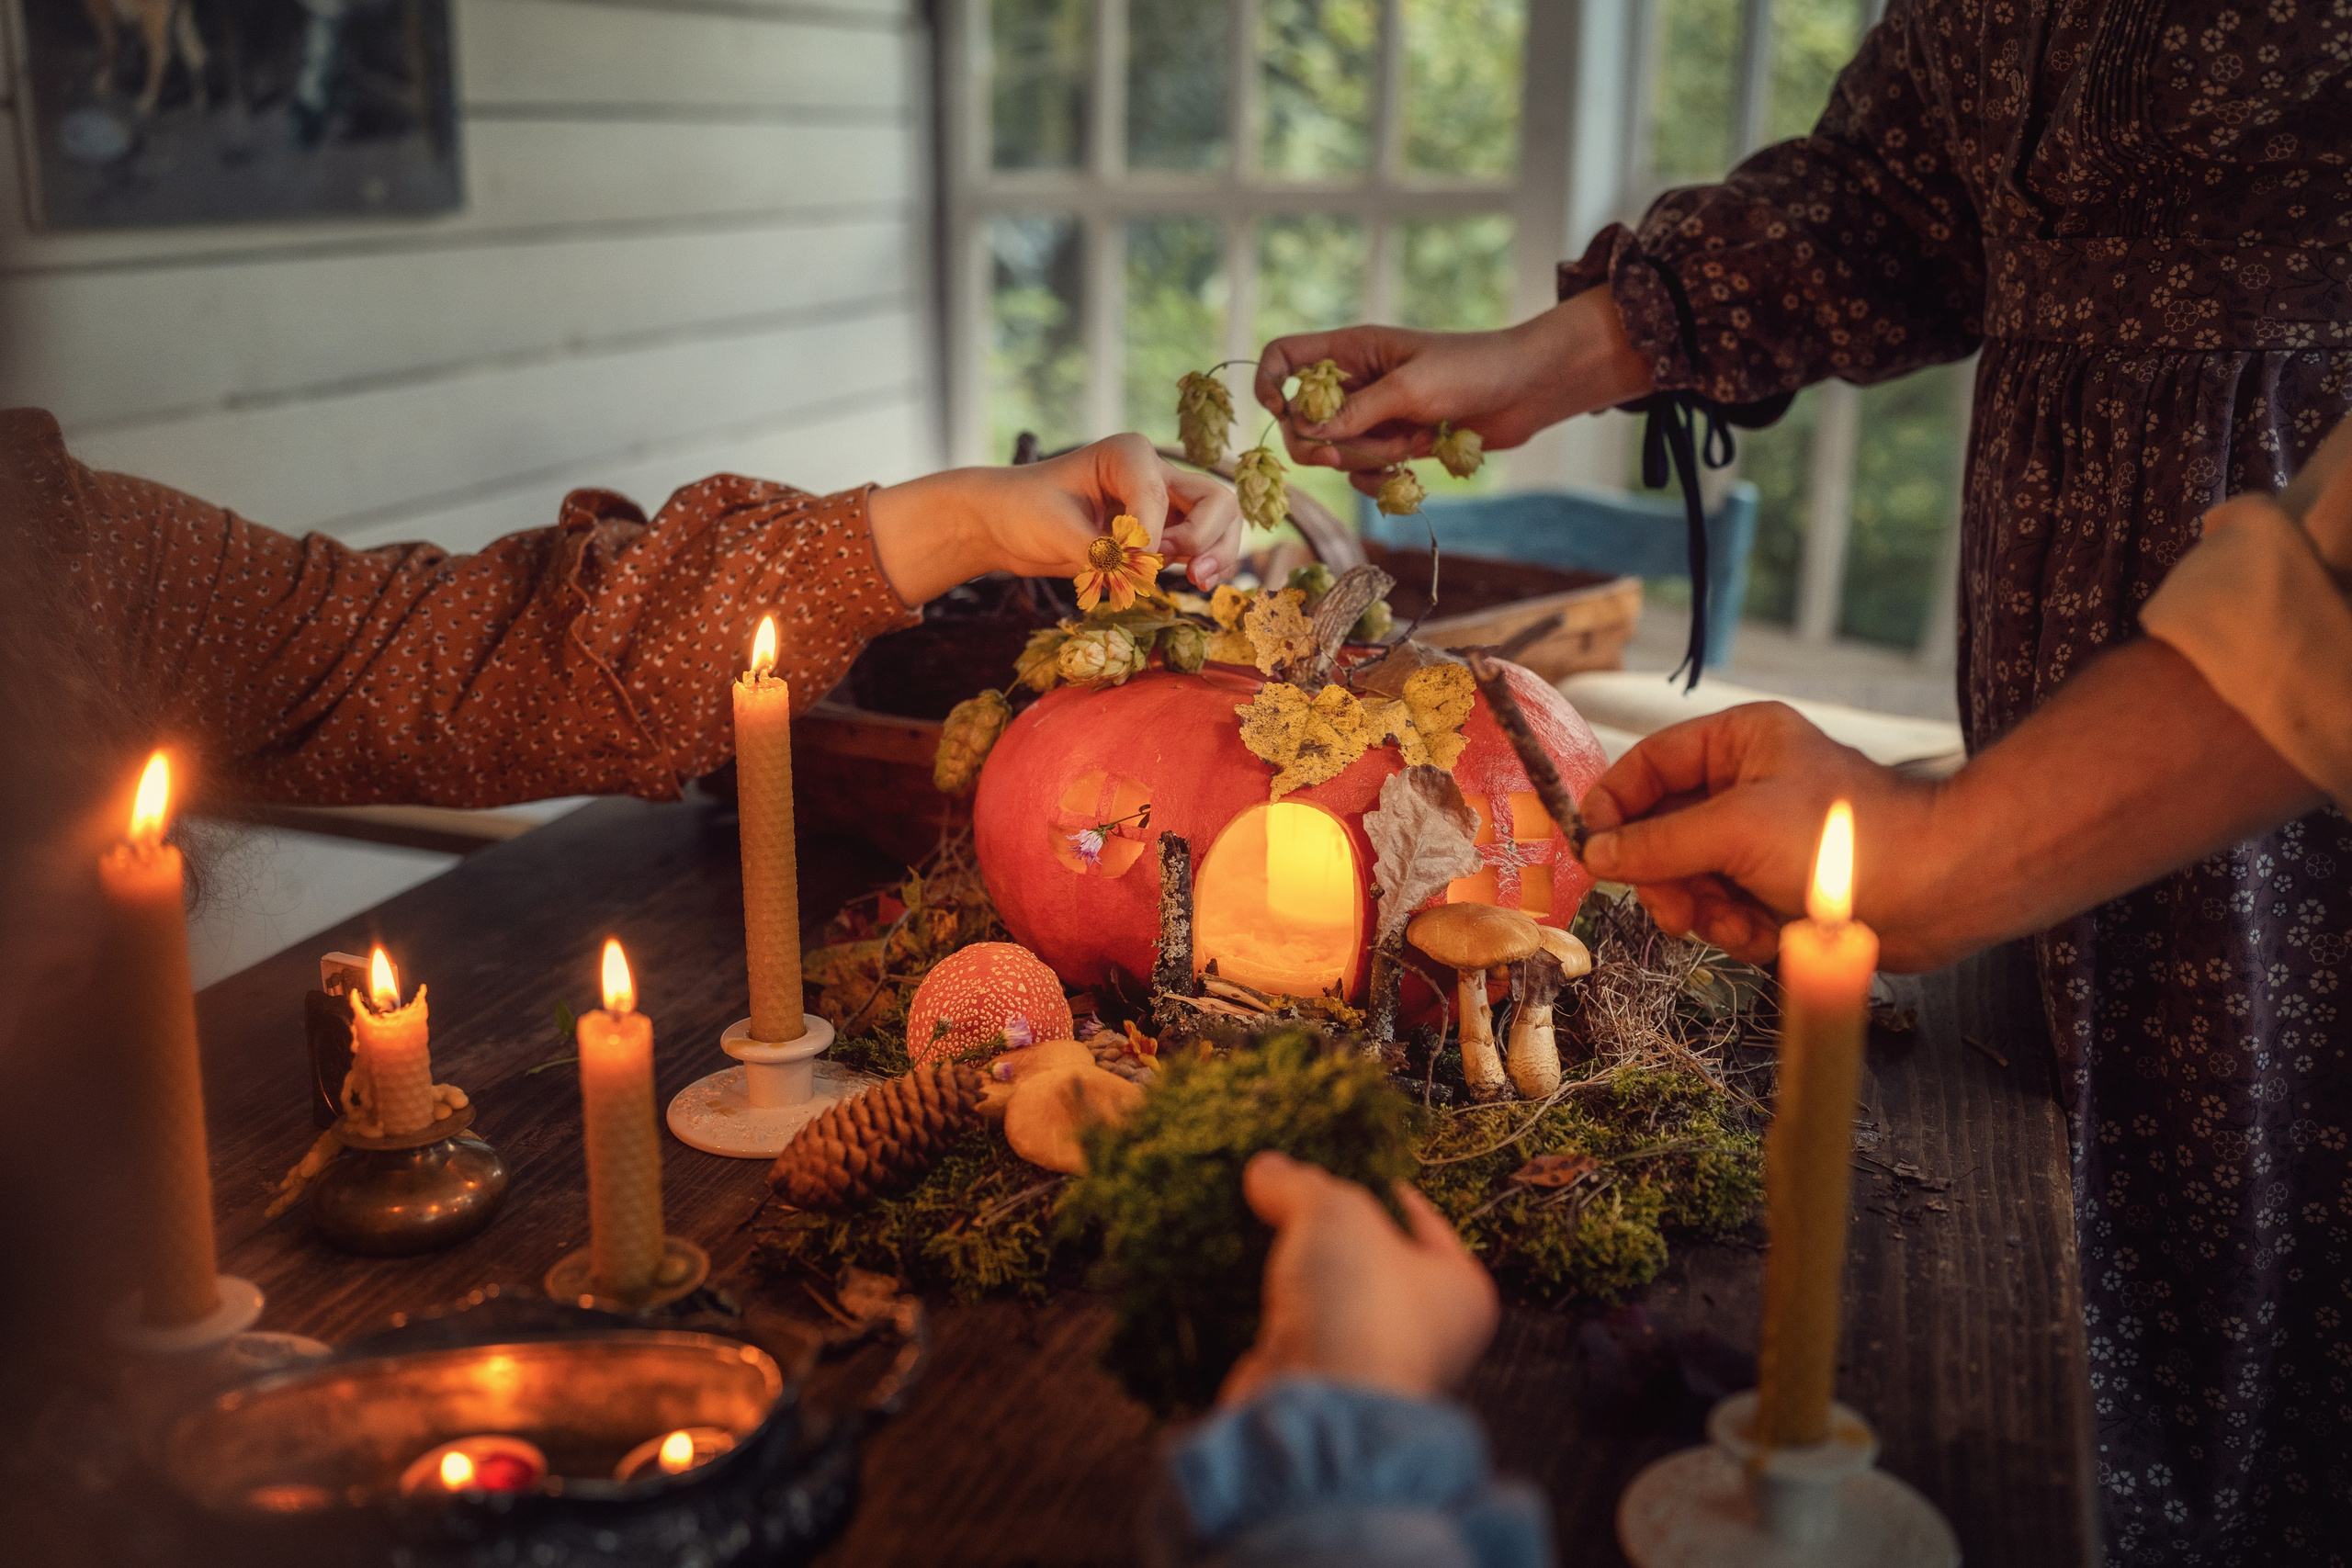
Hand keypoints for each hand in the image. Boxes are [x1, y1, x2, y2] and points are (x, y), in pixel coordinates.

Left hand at [868, 433, 1245, 605]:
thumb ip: (1099, 551)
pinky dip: (1205, 563)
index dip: (1149, 533)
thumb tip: (1138, 571)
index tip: (1120, 559)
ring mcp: (1162, 503)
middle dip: (1209, 539)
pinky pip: (1201, 544)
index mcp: (1129, 454)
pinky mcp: (1160, 531)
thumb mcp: (1055, 529)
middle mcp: (1154, 473)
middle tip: (1191, 574)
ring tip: (1197, 581)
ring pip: (1220, 522)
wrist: (1006, 524)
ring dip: (1217, 553)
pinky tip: (1191, 581)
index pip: (1159, 494)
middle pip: (1216, 500)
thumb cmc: (1023, 511)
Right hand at [1220, 1150, 1497, 1405]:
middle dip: (1331, 1232)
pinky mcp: (1324, 1386)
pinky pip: (1299, 1335)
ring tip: (1262, 1230)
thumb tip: (1267, 1169)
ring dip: (1299, 1274)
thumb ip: (1302, 1184)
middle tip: (1293, 1195)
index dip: (1382, 1190)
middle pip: (1374, 1261)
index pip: (1425, 1223)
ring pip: (1333, 1300)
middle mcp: (1429, 1335)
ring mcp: (1373, 1364)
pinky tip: (1246, 1282)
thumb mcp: (1334, 1213)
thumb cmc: (1360, 1306)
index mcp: (1462, 1292)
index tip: (1346, 1167)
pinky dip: (1276, 1312)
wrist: (1321, 1410)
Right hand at [1252, 290, 1651, 495]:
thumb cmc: (1471, 370)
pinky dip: (1377, 480)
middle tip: (1339, 454)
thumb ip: (1356, 413)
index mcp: (1351, 350)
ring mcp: (1374, 416)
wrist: (1526, 390)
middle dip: (1315, 442)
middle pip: (1299, 418)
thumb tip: (1309, 436)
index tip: (1276, 409)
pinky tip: (1406, 478)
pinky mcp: (1395, 444)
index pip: (1284, 356)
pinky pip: (1362, 472)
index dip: (1269, 381)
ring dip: (1362, 459)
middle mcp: (1355, 382)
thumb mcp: (1410, 388)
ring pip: (1334, 451)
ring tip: (1404, 448)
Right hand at [1579, 703, 1949, 969]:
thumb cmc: (1844, 840)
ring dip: (1706, 911)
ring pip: (1690, 880)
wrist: (1936, 892)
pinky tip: (1772, 934)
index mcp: (1739, 742)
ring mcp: (1762, 839)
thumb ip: (1657, 843)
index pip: (1649, 764)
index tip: (1592, 849)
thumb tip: (1595, 853)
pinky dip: (1740, 929)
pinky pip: (1725, 909)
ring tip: (1739, 923)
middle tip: (1674, 909)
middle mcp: (1747, 785)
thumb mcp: (1735, 831)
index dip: (1616, 805)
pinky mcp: (1779, 886)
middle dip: (1667, 877)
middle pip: (1662, 832)